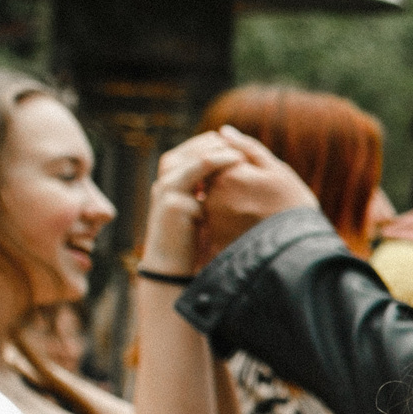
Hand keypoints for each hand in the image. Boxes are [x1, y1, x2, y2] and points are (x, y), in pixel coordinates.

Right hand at [139, 133, 245, 275]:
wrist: (173, 268)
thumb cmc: (193, 240)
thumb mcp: (203, 209)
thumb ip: (210, 190)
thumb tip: (239, 174)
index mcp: (173, 178)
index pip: (195, 149)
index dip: (218, 145)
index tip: (244, 149)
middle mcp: (167, 179)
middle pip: (194, 148)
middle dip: (221, 145)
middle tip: (246, 147)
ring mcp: (167, 188)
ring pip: (196, 158)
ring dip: (221, 153)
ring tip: (243, 154)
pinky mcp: (173, 200)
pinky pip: (197, 172)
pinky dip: (217, 167)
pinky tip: (236, 165)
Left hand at [187, 125, 318, 255]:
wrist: (299, 248)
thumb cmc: (293, 205)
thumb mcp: (277, 170)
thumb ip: (247, 148)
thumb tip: (223, 131)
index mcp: (226, 173)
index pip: (216, 157)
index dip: (235, 163)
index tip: (255, 175)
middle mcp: (213, 195)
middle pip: (211, 179)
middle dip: (228, 181)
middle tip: (256, 193)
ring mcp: (212, 218)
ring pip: (211, 200)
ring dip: (226, 201)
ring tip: (253, 210)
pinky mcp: (215, 238)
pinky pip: (214, 222)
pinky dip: (226, 220)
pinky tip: (247, 224)